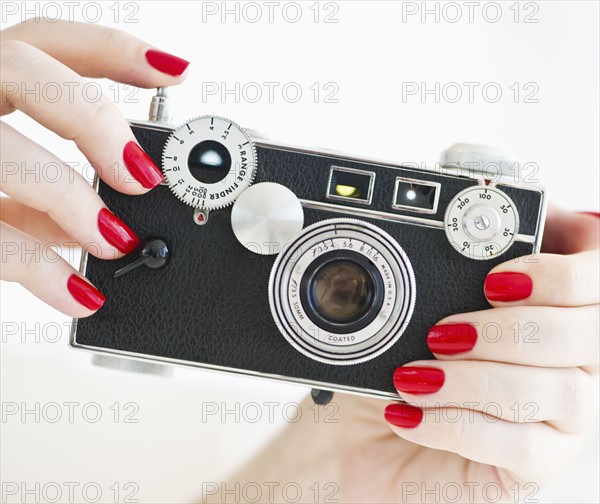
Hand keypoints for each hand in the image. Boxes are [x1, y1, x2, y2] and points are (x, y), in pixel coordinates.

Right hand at [1, 19, 188, 316]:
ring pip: (7, 154)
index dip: (112, 49)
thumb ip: (45, 189)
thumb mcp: (0, 180)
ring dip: (75, 202)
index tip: (174, 70)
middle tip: (142, 176)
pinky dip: (41, 269)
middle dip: (94, 118)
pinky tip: (81, 293)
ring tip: (116, 242)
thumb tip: (111, 220)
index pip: (43, 41)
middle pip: (21, 68)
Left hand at [217, 207, 597, 503]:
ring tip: (412, 377)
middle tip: (442, 334)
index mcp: (546, 310)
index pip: (592, 282)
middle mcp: (567, 361)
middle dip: (508, 328)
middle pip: (586, 334)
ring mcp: (559, 416)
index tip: (493, 279)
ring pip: (561, 391)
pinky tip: (410, 416)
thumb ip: (433, 284)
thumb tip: (429, 248)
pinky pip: (522, 447)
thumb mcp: (403, 319)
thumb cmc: (390, 371)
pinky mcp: (536, 465)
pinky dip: (458, 424)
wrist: (361, 442)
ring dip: (477, 378)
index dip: (559, 274)